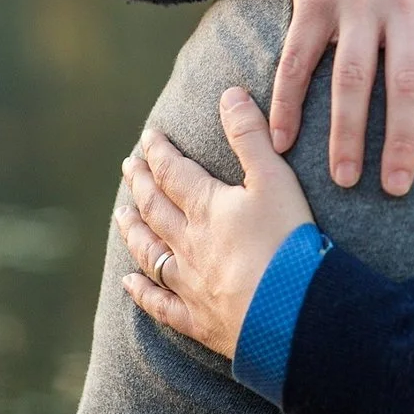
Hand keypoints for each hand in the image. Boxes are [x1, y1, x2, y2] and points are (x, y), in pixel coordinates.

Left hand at [116, 88, 315, 360]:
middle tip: (128, 166)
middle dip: (141, 183)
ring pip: (150, 251)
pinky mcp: (199, 320)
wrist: (292, 312)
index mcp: (207, 207)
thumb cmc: (288, 242)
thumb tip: (229, 93)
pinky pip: (160, 304)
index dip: (159, 152)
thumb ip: (251, 136)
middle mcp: (189, 242)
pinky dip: (142, 292)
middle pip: (155, 208)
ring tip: (121, 214)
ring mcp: (190, 283)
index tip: (147, 137)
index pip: (173, 172)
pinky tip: (128, 283)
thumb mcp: (275, 180)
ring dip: (133, 230)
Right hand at [281, 0, 413, 192]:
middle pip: (406, 85)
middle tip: (398, 190)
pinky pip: (298, 60)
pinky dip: (288, 103)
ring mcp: (356, 0)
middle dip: (402, 143)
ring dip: (346, 135)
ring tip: (344, 179)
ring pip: (351, 79)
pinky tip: (284, 139)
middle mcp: (405, 3)